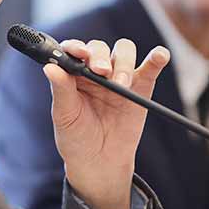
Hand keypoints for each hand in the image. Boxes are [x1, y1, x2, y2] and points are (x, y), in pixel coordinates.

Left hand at [43, 38, 169, 208]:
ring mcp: (119, 77)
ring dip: (123, 61)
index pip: (74, 50)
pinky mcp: (141, 87)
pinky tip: (159, 57)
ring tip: (121, 84)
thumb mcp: (64, 115)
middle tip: (101, 72)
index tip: (79, 53)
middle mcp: (95, 70)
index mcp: (73, 74)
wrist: (99, 162)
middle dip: (100, 56)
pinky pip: (150, 68)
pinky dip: (157, 58)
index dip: (76, 46)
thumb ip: (61, 90)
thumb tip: (49, 67)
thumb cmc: (76, 138)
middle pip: (100, 48)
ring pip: (124, 52)